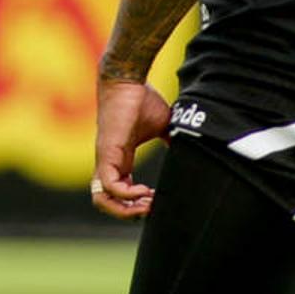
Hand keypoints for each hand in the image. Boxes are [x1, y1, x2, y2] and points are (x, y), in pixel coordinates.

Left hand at [92, 78, 171, 219]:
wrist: (128, 80)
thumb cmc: (142, 100)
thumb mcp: (163, 126)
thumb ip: (172, 140)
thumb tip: (192, 147)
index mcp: (120, 160)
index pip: (119, 194)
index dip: (136, 203)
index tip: (157, 199)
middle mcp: (110, 163)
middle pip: (107, 202)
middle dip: (129, 213)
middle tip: (152, 208)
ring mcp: (106, 160)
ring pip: (102, 199)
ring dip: (125, 210)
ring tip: (147, 204)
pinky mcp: (107, 153)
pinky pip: (109, 186)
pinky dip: (126, 195)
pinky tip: (144, 190)